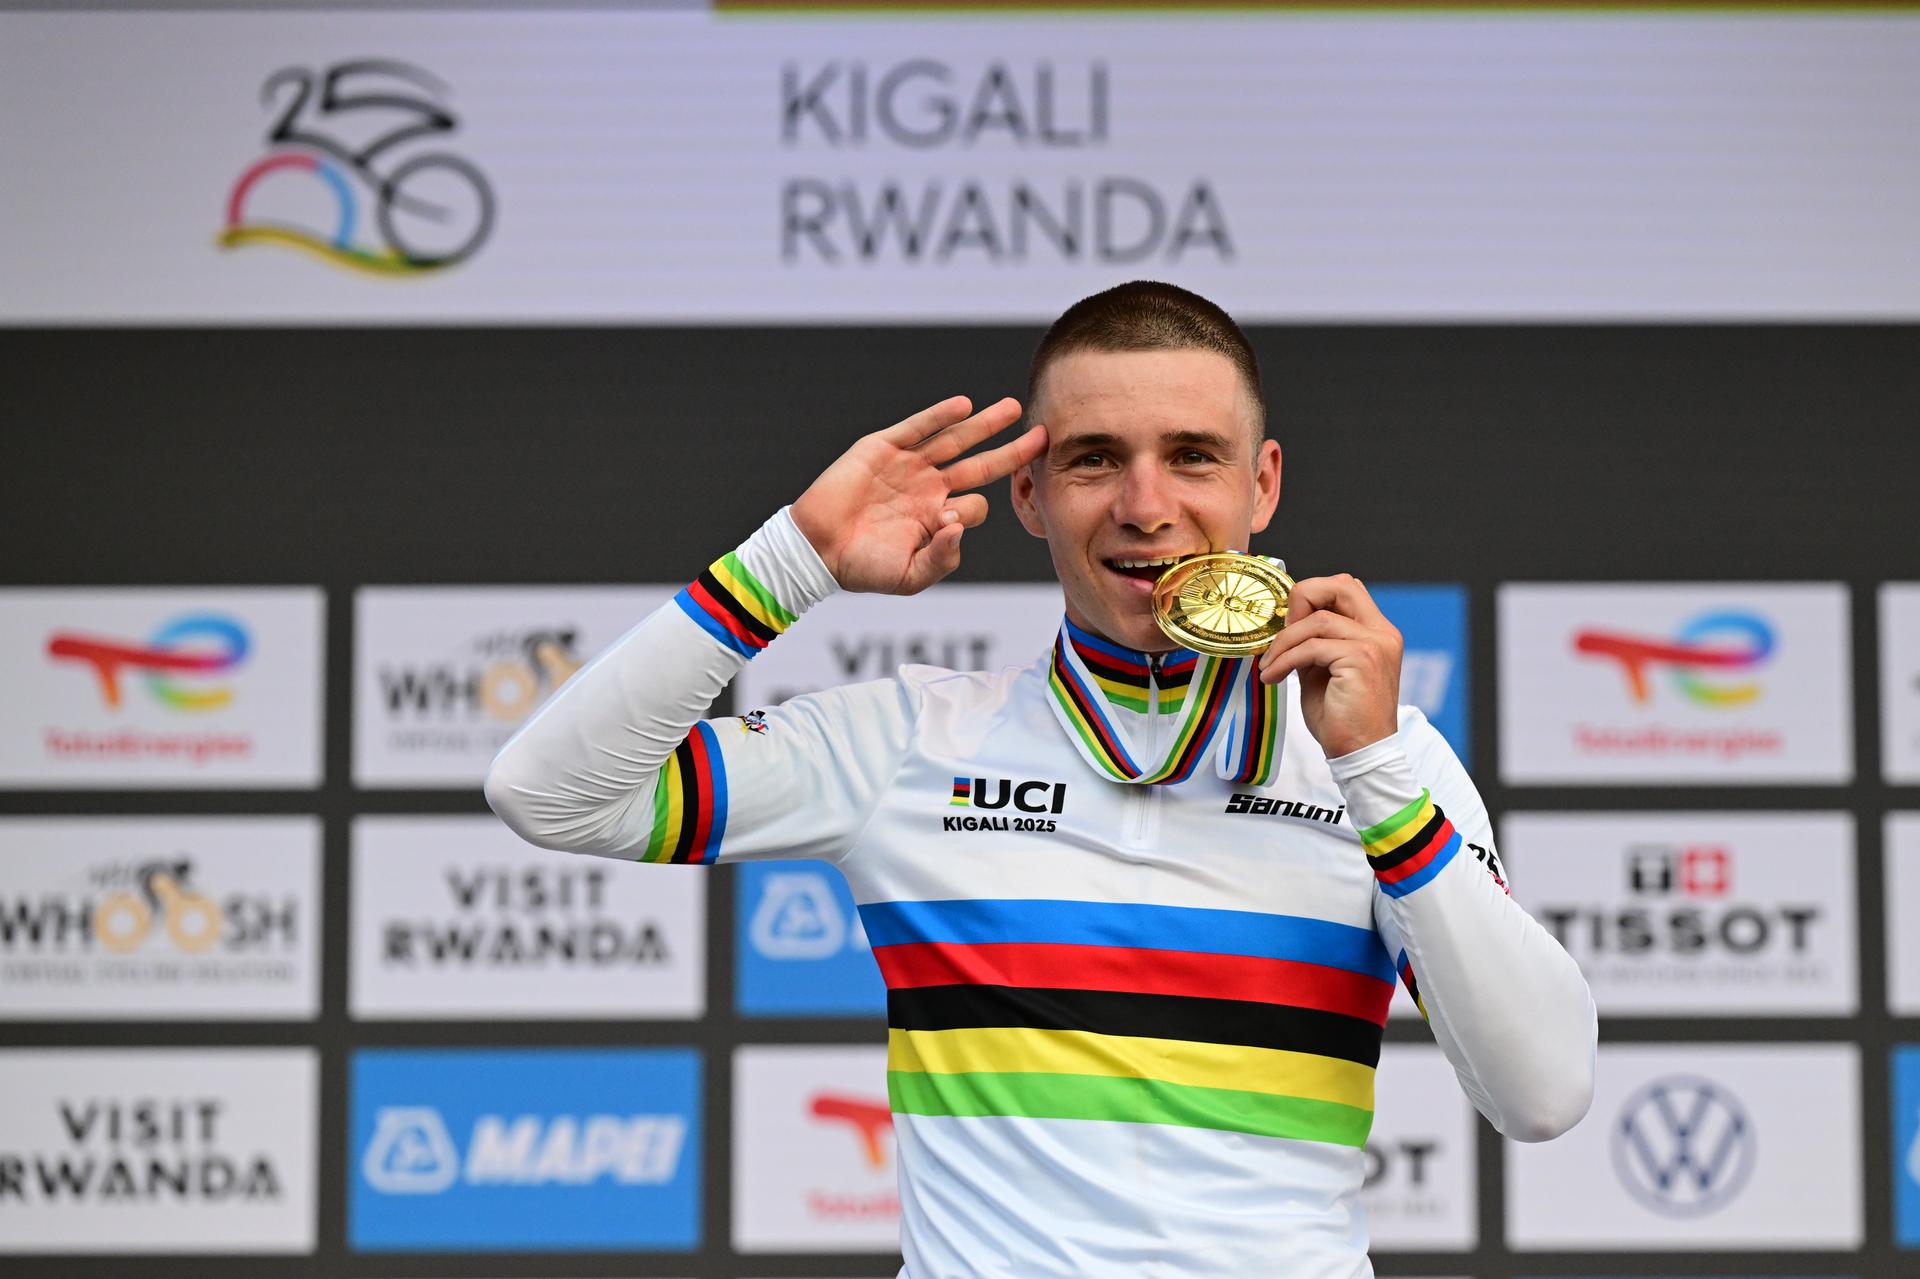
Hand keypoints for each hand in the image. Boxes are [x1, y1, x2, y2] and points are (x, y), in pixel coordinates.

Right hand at [790, 396, 1045, 594]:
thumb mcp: (909, 577)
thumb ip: (942, 560)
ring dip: (985, 424)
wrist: (816, 549)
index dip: (972, 512)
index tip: (950, 522)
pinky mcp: (882, 448)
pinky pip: (917, 428)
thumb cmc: (862, 568)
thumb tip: (960, 526)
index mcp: (936, 518)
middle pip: (981, 466)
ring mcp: (907, 466)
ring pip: (955, 441)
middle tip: (1043, 437)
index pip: (975, 507)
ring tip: (1012, 408)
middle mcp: (928, 488)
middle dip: (1011, 452)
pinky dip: (939, 416)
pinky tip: (964, 406)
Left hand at [1257, 574, 1401, 757]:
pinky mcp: (1361, 660)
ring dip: (1283, 642)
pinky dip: (1285, 660)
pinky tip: (1273, 677)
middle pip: (1341, 585)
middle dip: (1301, 598)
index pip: (1346, 588)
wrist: (1360, 753)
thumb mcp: (1324, 670)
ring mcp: (1375, 644)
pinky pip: (1311, 647)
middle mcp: (1382, 633)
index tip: (1287, 624)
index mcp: (1378, 632)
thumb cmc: (1342, 718)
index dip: (1312, 596)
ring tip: (1269, 666)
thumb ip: (1313, 642)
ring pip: (1318, 619)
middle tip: (1279, 630)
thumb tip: (1286, 621)